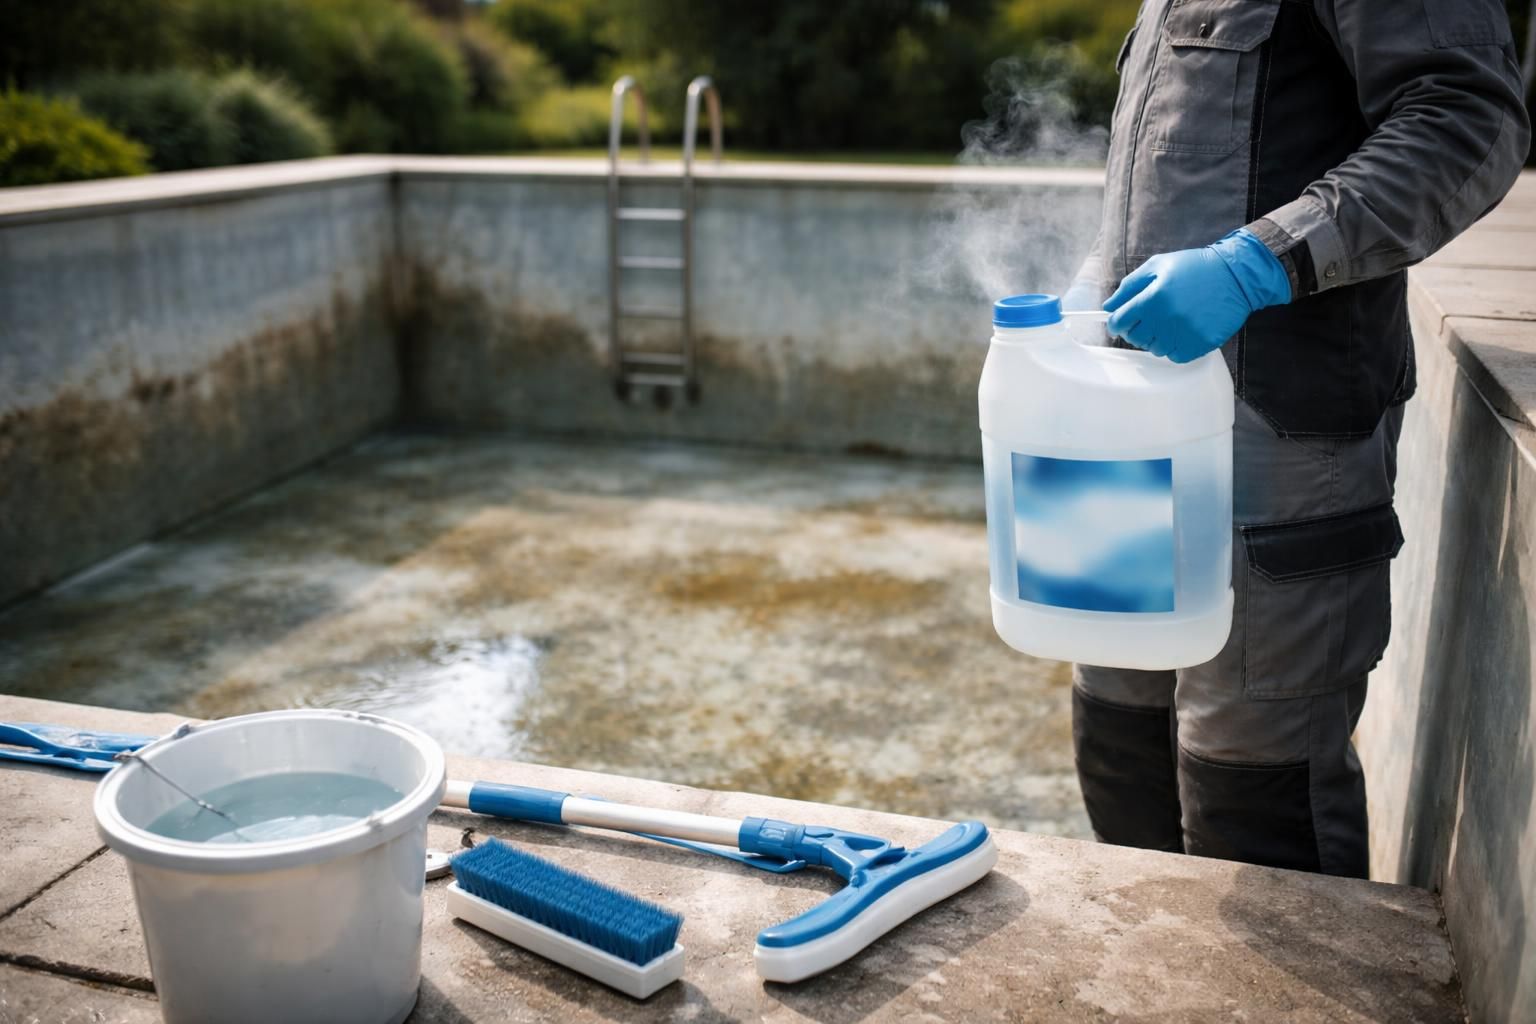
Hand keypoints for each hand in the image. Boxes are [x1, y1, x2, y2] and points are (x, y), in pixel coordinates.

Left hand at [1104, 229, 1290, 362]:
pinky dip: (1175, 347)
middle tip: (1147, 319)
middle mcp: (1167, 319)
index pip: (1120, 321)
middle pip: (1136, 338)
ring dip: (1157, 339)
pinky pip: (1175, 356)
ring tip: (1169, 322)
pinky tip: (1182, 331)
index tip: (1119, 322)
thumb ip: (1130, 286)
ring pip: (1155, 349)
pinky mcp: (1200, 344)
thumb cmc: (1195, 268)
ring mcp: (1184, 334)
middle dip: (1136, 330)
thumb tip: (1109, 306)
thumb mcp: (1158, 266)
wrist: (1236, 275)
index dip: (1116, 322)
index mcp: (1153, 298)